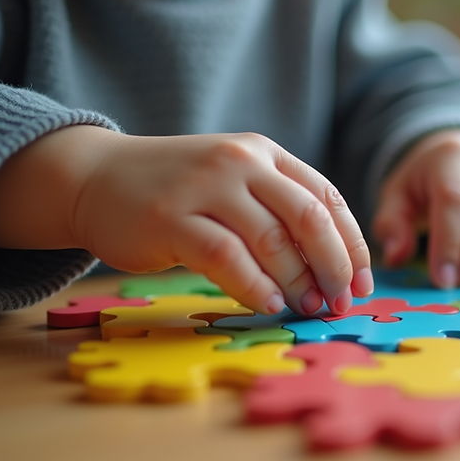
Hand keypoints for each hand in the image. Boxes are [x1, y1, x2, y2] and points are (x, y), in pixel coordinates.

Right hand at [71, 130, 372, 314]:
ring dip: (299, 282)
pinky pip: (226, 257)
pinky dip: (255, 286)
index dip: (353, 244)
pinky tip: (269, 304)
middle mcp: (240, 161)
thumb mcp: (235, 183)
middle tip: (341, 302)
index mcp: (265, 152)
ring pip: (271, 240)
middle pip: (309, 218)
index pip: (327, 197)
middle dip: (335, 265)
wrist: (96, 178)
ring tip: (309, 308)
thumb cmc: (178, 191)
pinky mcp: (170, 218)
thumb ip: (278, 212)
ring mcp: (205, 186)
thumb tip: (333, 269)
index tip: (362, 282)